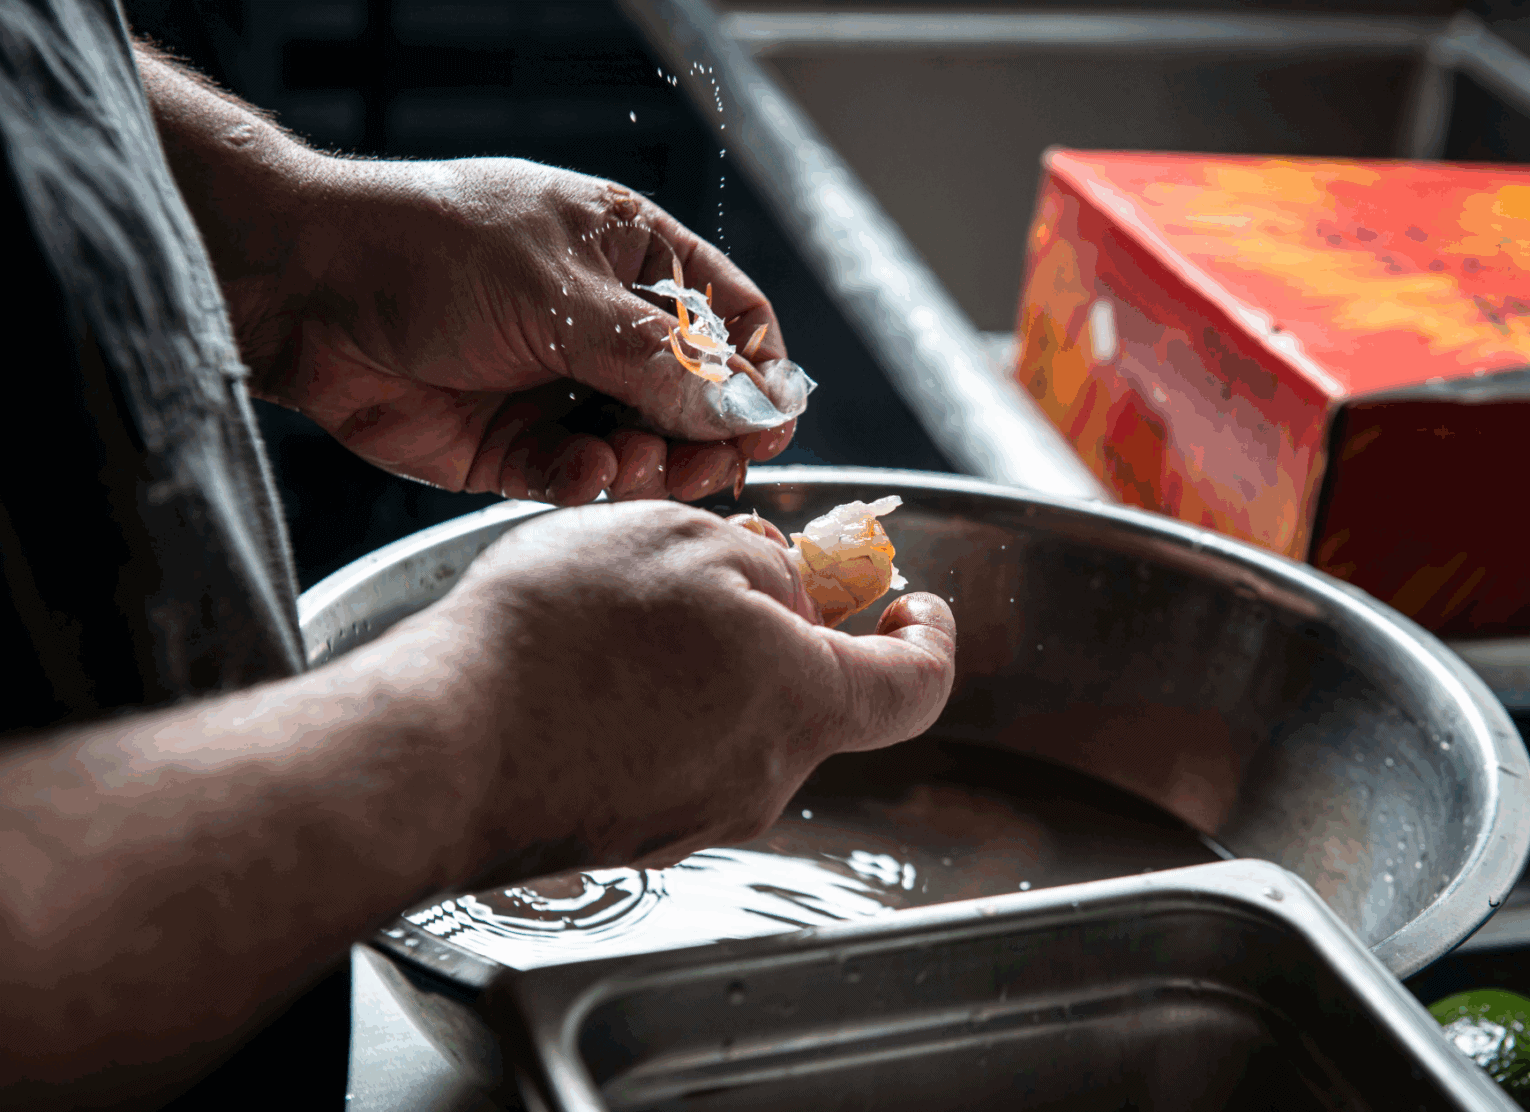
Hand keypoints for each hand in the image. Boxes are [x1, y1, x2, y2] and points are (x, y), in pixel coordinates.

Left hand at [250, 158, 795, 504]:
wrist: (307, 295)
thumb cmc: (431, 252)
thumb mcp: (560, 294)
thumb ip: (659, 361)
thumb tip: (749, 407)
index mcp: (630, 260)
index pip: (729, 319)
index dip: (759, 373)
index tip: (771, 424)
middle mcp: (604, 328)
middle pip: (697, 398)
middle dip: (705, 436)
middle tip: (702, 463)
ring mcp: (560, 389)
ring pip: (644, 449)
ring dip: (647, 464)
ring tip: (625, 460)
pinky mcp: (516, 448)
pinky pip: (578, 479)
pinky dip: (585, 484)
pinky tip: (572, 473)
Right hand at [400, 502, 956, 878]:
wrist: (443, 743)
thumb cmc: (562, 636)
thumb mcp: (682, 539)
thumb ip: (766, 566)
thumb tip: (786, 596)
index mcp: (801, 702)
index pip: (918, 687)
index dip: (929, 638)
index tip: (912, 605)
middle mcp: (763, 778)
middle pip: (812, 699)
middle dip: (786, 632)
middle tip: (723, 575)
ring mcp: (695, 816)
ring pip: (738, 726)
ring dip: (712, 667)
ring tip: (628, 616)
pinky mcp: (634, 832)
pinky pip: (675, 758)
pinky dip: (658, 709)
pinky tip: (592, 671)